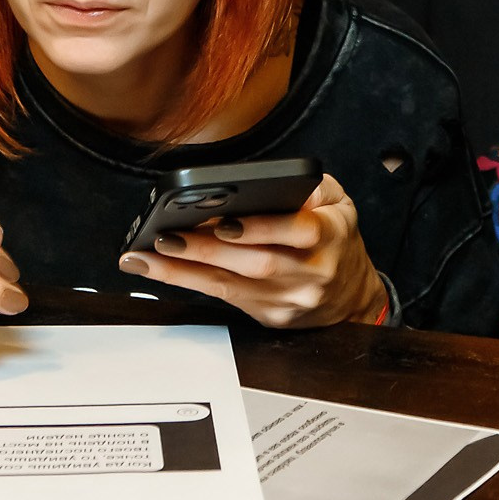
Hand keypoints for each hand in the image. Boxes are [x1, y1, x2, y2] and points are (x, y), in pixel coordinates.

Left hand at [118, 175, 387, 329]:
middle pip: (256, 264)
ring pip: (232, 287)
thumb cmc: (337, 238)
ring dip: (184, 272)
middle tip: (166, 238)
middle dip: (205, 251)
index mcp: (332, 236)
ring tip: (147, 257)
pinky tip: (162, 272)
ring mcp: (290, 300)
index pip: (299, 231)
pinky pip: (226, 299)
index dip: (260, 228)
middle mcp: (312, 273)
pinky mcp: (270, 317)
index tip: (223, 222)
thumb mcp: (338, 202)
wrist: (351, 294)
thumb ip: (308, 186)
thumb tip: (258, 183)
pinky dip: (190, 284)